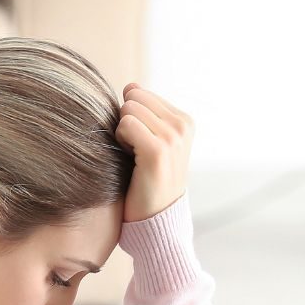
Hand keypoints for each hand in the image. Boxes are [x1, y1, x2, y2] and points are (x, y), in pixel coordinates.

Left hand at [115, 83, 194, 222]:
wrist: (156, 219)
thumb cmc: (146, 180)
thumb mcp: (150, 140)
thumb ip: (143, 112)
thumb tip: (130, 85)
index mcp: (184, 120)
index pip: (140, 93)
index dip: (132, 118)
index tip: (140, 144)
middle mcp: (183, 126)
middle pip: (133, 98)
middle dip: (125, 122)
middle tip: (134, 152)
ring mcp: (174, 138)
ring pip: (128, 109)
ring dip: (122, 133)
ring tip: (134, 157)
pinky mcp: (159, 151)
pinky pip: (126, 124)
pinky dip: (121, 141)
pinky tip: (132, 161)